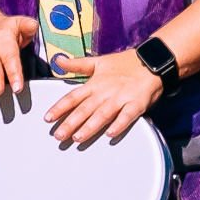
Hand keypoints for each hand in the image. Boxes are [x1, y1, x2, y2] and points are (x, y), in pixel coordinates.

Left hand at [45, 50, 165, 143]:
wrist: (151, 61)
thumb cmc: (124, 64)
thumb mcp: (99, 62)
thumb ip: (78, 64)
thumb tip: (59, 61)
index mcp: (94, 83)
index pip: (73, 97)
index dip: (60, 108)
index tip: (47, 118)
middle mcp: (105, 92)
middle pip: (85, 109)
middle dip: (70, 123)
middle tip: (58, 136)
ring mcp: (120, 98)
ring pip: (102, 114)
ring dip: (90, 126)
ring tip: (78, 138)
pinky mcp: (136, 104)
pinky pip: (126, 116)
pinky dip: (119, 124)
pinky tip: (110, 134)